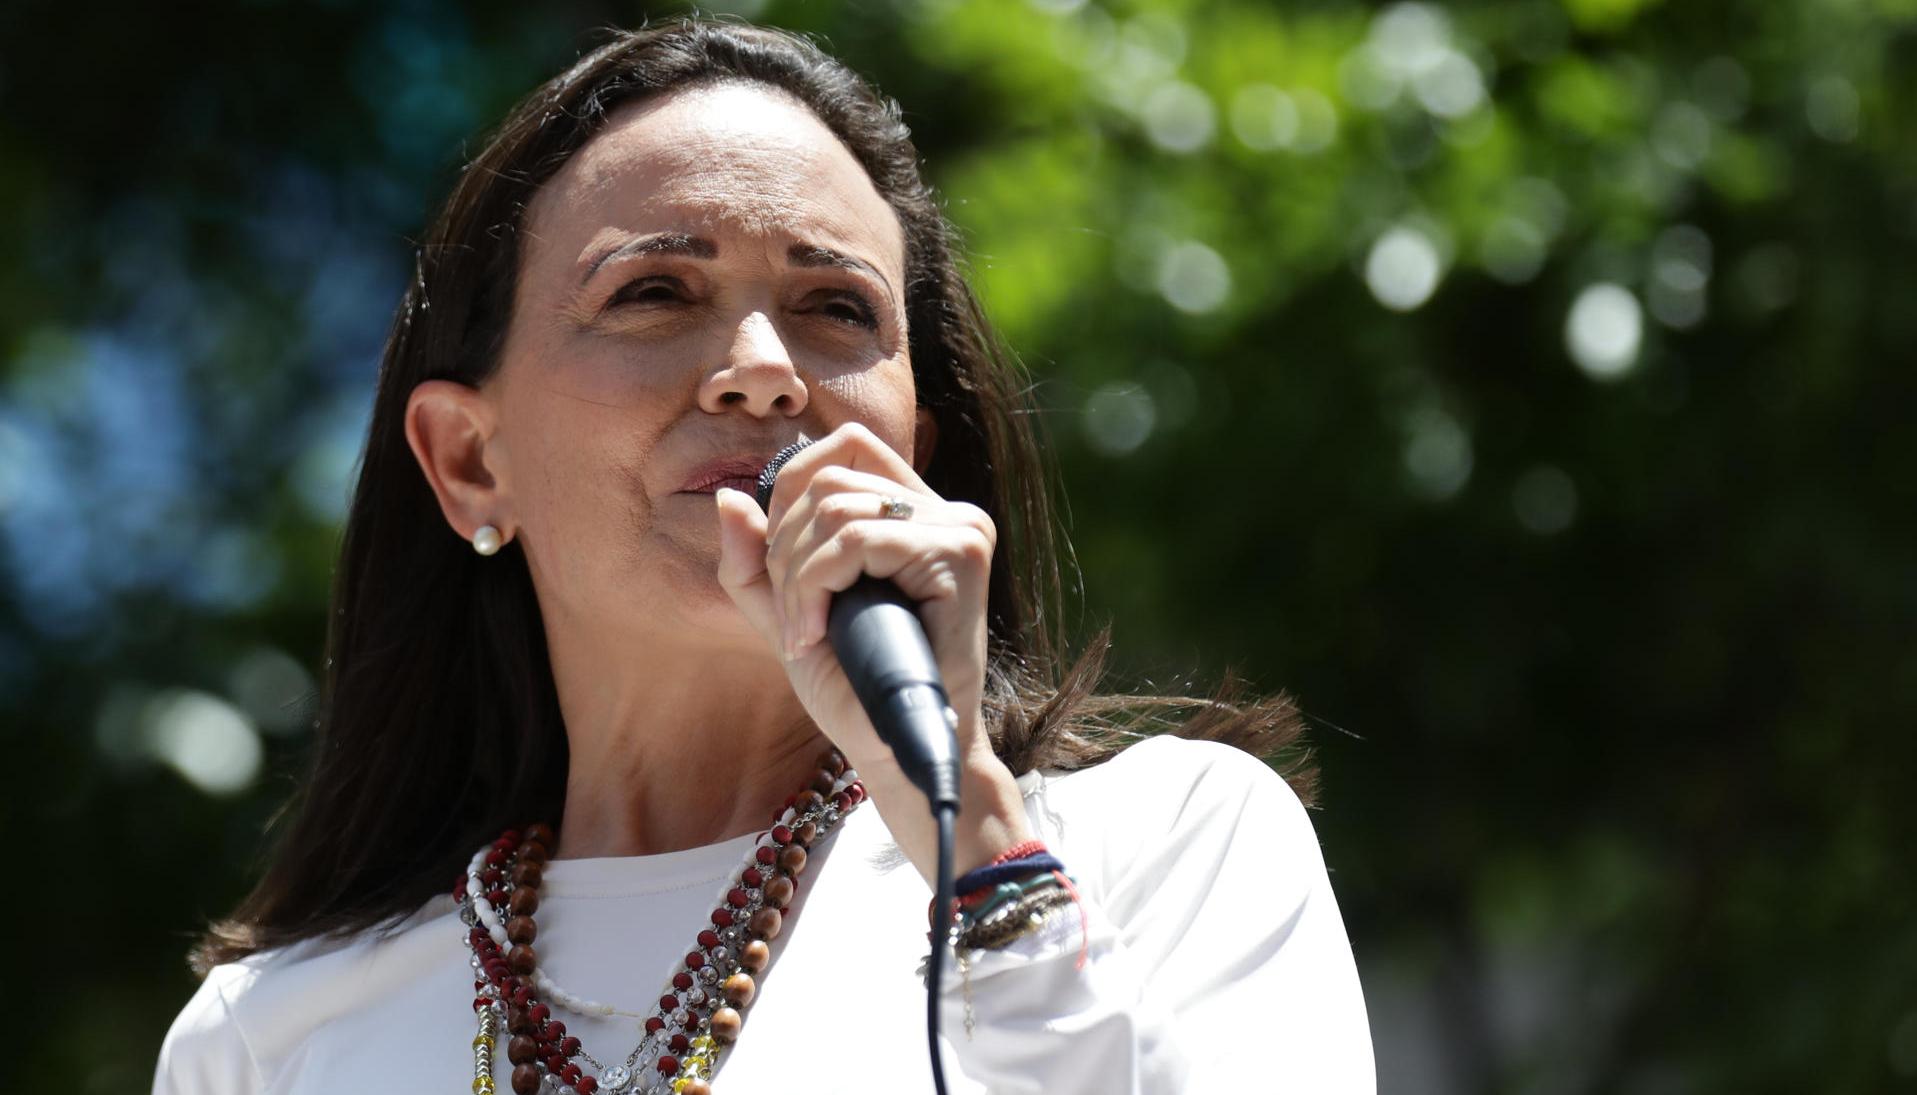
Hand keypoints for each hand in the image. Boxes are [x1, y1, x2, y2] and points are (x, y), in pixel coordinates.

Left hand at [712, 421, 994, 776]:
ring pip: (836, 509)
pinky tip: (818, 634)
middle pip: (829, 476)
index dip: (791, 493)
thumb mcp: (787, 616)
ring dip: (797, 577)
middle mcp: (944, 511)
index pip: (845, 447)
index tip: (783, 570)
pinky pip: (858, 539)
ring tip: (806, 633)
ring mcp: (960, 528)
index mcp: (913, 513)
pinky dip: (817, 586)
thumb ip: (754, 563)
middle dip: (785, 547)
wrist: (896, 751)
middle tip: (793, 619)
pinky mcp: (962, 553)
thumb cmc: (852, 690)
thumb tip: (727, 497)